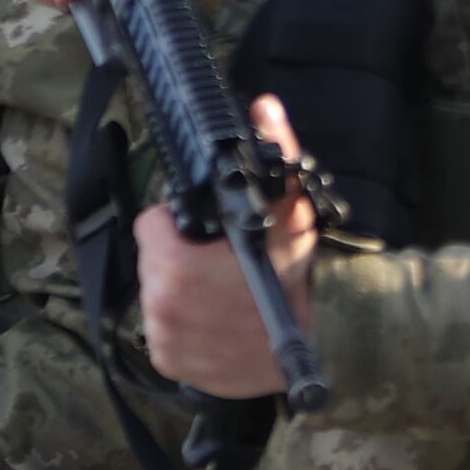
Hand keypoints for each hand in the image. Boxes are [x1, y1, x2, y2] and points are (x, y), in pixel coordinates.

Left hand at [131, 92, 324, 393]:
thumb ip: (274, 156)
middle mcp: (161, 303)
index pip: (151, 224)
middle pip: (151, 258)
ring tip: (218, 290)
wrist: (318, 350)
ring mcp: (163, 337)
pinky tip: (213, 318)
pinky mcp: (167, 362)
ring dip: (178, 288)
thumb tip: (264, 107)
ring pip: (153, 292)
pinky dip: (181, 324)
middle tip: (216, 260)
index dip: (177, 222)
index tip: (204, 230)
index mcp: (177, 264)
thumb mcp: (291, 215)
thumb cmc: (299, 281)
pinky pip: (161, 329)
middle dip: (178, 253)